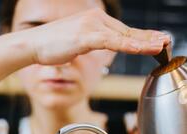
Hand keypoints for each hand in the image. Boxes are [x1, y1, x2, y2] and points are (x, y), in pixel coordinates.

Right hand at [26, 7, 170, 65]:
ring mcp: (91, 26)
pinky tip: (139, 47)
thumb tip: (99, 48)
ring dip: (143, 42)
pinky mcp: (86, 36)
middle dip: (148, 38)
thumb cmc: (51, 46)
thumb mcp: (76, 44)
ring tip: (159, 45)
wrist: (33, 44)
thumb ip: (91, 44)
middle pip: (127, 31)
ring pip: (123, 35)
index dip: (141, 37)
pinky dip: (127, 44)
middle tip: (166, 41)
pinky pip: (111, 41)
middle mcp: (95, 19)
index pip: (122, 31)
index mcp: (94, 21)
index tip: (155, 41)